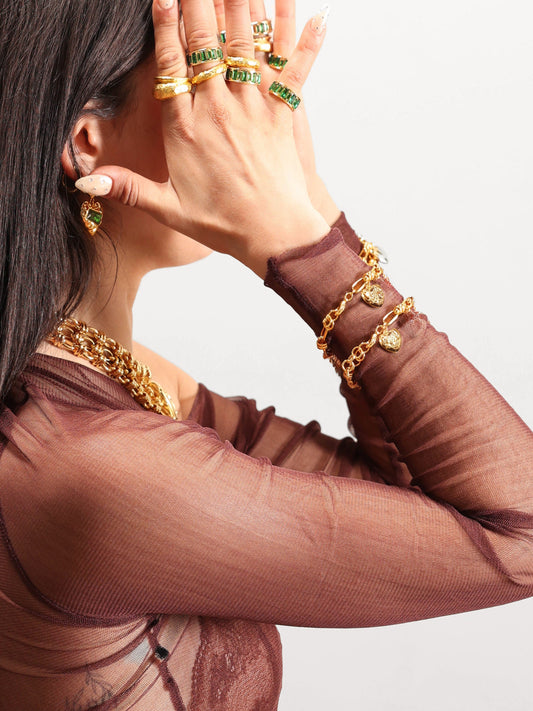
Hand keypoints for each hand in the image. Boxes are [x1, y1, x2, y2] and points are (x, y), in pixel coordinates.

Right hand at [85, 0, 329, 276]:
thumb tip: (87, 182)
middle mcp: (218, 110)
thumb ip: (129, 190)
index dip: (166, 25)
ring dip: (243, 5)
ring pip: (245, 45)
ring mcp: (253, 110)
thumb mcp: (169, 209)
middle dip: (200, 0)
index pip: (171, 64)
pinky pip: (294, 71)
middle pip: (206, 42)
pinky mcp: (283, 117)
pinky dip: (306, 43)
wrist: (273, 237)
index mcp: (186, 129)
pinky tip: (318, 17)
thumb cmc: (222, 225)